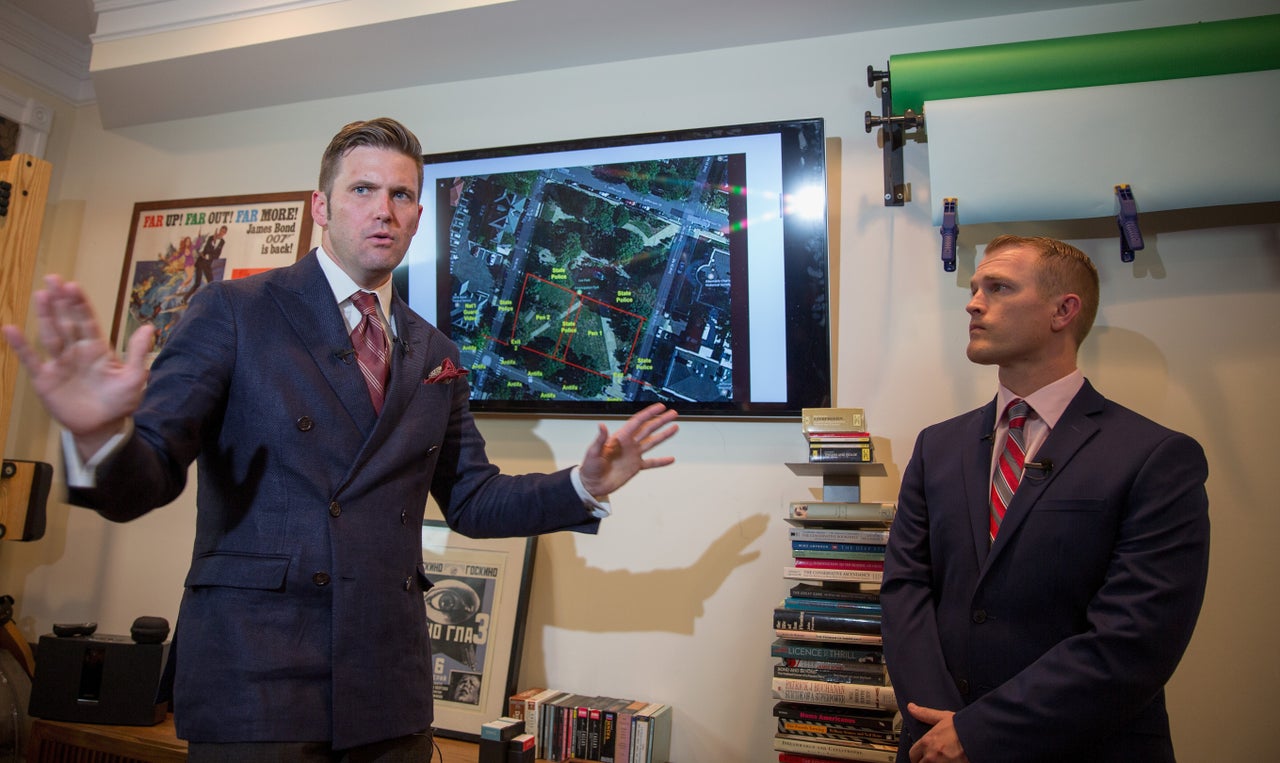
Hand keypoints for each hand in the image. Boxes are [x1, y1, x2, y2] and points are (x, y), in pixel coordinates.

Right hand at [1, 275, 153, 458]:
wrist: (103, 426)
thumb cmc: (120, 401)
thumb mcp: (134, 378)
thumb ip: (137, 354)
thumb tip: (148, 328)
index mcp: (97, 349)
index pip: (87, 321)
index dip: (79, 304)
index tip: (72, 285)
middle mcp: (76, 351)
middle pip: (66, 322)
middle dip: (60, 301)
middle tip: (53, 278)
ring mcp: (59, 363)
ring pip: (50, 335)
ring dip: (45, 316)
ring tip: (40, 295)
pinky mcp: (45, 379)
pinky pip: (31, 360)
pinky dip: (20, 346)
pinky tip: (10, 329)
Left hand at [577, 403, 678, 498]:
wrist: (592, 484)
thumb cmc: (590, 467)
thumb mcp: (593, 452)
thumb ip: (600, 439)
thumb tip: (601, 426)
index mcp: (620, 438)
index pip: (637, 422)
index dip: (649, 413)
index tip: (660, 407)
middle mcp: (629, 444)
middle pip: (648, 428)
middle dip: (660, 420)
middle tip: (672, 413)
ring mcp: (633, 455)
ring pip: (652, 442)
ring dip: (664, 435)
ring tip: (675, 427)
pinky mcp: (635, 466)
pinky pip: (651, 463)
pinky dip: (661, 461)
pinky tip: (670, 459)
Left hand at [907, 703, 968, 762]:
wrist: (980, 735)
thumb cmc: (964, 727)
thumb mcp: (943, 717)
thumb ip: (925, 714)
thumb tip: (911, 707)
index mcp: (927, 742)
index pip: (913, 754)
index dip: (917, 755)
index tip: (921, 755)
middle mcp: (931, 756)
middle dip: (924, 762)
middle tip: (931, 758)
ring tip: (940, 760)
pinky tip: (949, 762)